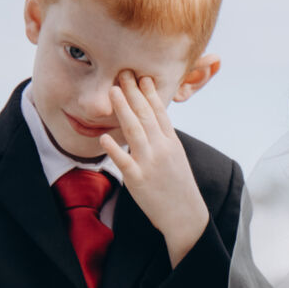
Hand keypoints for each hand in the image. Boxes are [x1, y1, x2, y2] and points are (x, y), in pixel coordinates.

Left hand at [100, 72, 209, 265]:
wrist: (184, 215)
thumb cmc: (178, 186)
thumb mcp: (176, 157)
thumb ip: (164, 139)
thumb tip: (152, 121)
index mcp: (172, 143)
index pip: (160, 112)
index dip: (150, 93)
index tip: (142, 76)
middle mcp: (161, 149)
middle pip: (145, 115)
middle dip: (133, 92)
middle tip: (123, 73)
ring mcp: (149, 164)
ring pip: (134, 131)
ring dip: (122, 109)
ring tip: (113, 91)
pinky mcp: (137, 180)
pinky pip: (123, 161)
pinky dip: (114, 148)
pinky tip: (104, 136)